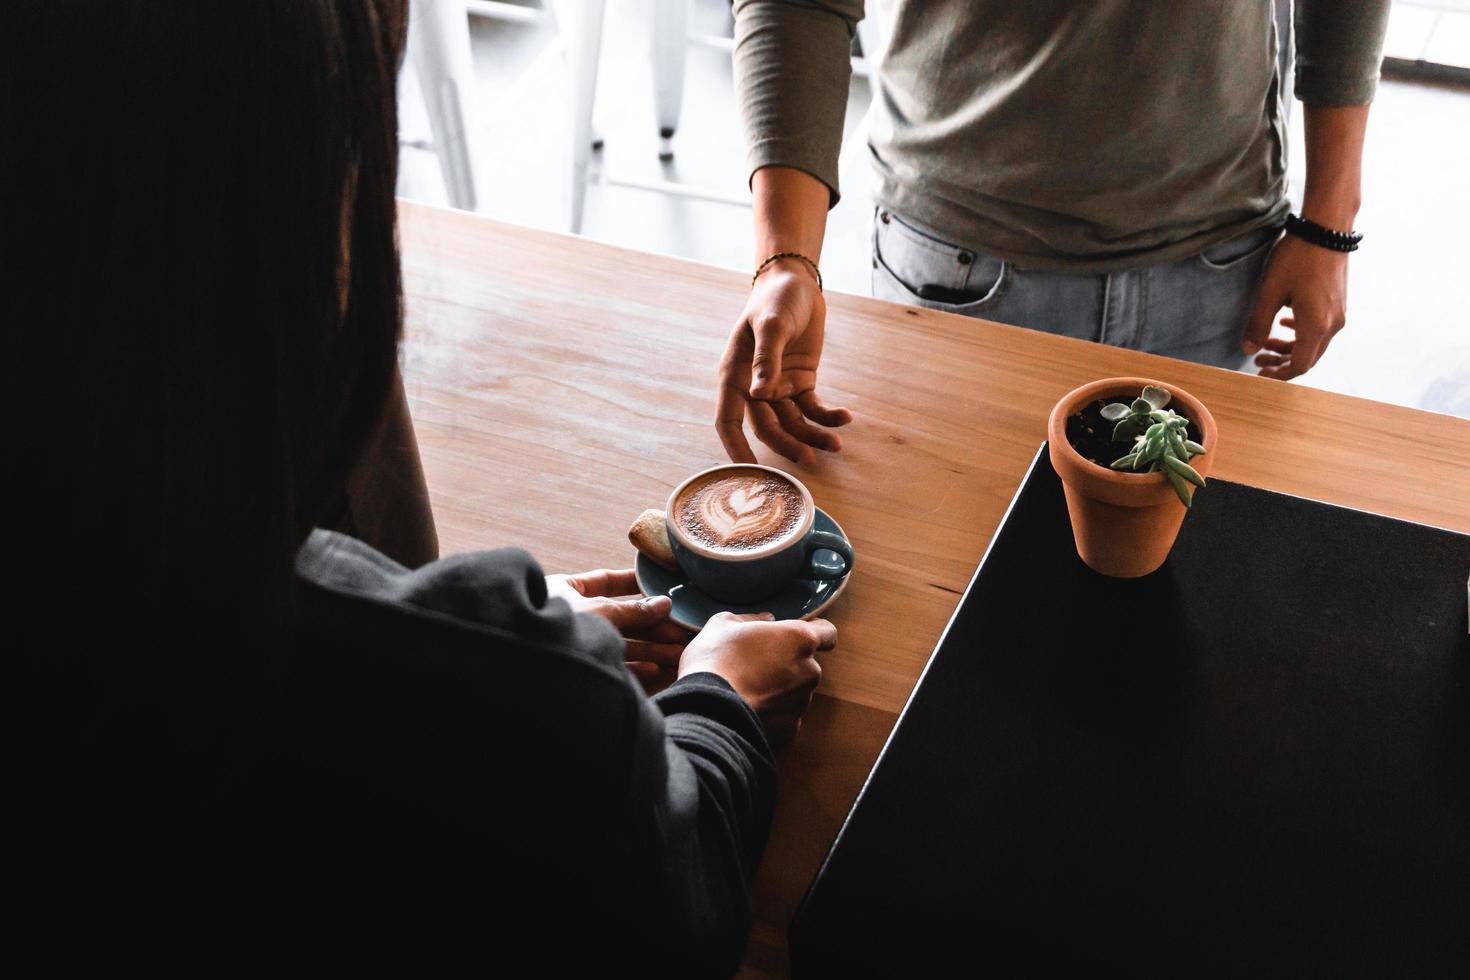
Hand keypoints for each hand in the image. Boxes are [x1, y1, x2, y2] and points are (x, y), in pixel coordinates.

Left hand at [545, 569, 691, 694]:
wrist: (524, 671)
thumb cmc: (556, 627)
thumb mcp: (600, 611)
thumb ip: (633, 610)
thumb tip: (664, 603)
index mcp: (563, 592)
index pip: (604, 582)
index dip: (633, 583)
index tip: (660, 584)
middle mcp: (568, 618)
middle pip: (618, 618)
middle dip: (651, 625)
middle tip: (681, 629)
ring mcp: (573, 647)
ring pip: (618, 645)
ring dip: (650, 648)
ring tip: (678, 651)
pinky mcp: (578, 675)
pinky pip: (611, 668)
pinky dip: (635, 668)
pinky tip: (657, 669)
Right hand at [678, 611, 835, 746]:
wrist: (705, 712)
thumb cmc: (714, 662)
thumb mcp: (723, 625)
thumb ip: (752, 619)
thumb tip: (766, 619)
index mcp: (799, 639)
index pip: (828, 633)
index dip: (815, 632)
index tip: (796, 636)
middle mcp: (809, 671)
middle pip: (808, 664)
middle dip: (789, 663)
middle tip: (757, 664)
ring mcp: (802, 702)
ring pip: (797, 691)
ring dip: (781, 688)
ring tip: (748, 688)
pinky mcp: (791, 729)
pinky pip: (786, 715)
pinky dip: (773, 712)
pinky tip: (749, 708)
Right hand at [716, 263, 851, 465]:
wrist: (796, 283)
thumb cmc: (774, 300)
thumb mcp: (771, 324)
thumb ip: (766, 358)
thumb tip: (760, 392)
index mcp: (734, 375)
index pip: (728, 420)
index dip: (735, 447)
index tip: (747, 471)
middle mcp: (754, 387)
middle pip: (767, 428)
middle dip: (787, 445)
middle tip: (809, 460)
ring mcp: (778, 387)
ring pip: (793, 423)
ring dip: (812, 436)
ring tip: (835, 445)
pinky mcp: (801, 383)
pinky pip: (813, 408)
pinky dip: (828, 416)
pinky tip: (845, 417)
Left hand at [1242, 233, 1349, 380]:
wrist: (1327, 228)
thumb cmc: (1297, 258)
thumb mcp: (1269, 292)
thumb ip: (1258, 323)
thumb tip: (1248, 350)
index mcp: (1317, 326)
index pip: (1299, 365)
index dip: (1278, 374)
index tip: (1259, 374)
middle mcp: (1333, 324)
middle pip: (1308, 357)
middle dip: (1281, 362)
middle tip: (1258, 360)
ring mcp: (1339, 312)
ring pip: (1314, 342)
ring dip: (1289, 346)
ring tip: (1265, 341)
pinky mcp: (1338, 301)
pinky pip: (1320, 326)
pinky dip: (1300, 331)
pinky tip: (1285, 321)